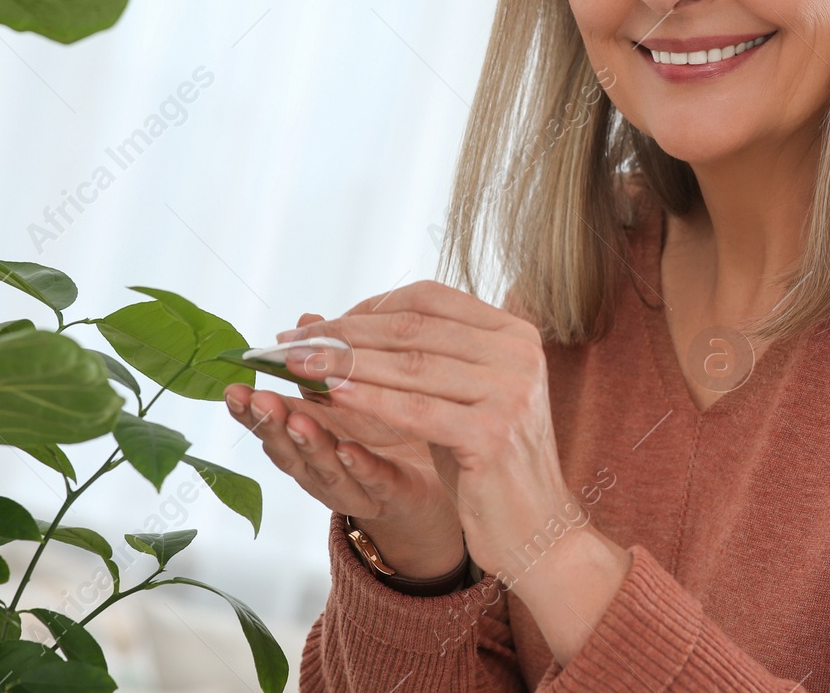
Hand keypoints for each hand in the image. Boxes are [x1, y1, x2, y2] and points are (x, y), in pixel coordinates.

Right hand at [223, 314, 464, 577]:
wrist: (433, 491)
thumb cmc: (387, 438)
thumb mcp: (354, 395)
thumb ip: (326, 365)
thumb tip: (306, 320)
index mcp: (314, 436)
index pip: (275, 421)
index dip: (250, 408)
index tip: (232, 387)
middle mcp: (325, 465)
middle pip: (290, 448)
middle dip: (271, 424)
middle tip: (256, 399)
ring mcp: (357, 483)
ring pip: (326, 467)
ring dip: (309, 444)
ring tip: (296, 421)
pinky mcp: (393, 493)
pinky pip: (373, 480)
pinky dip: (359, 466)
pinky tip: (348, 449)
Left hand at [278, 282, 631, 615]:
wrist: (538, 529)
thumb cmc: (488, 459)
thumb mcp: (460, 395)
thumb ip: (418, 355)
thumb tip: (328, 322)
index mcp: (515, 332)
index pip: (428, 300)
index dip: (366, 307)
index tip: (318, 324)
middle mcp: (519, 353)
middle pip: (414, 328)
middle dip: (345, 333)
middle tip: (292, 342)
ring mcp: (510, 391)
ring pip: (409, 365)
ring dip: (344, 362)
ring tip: (298, 366)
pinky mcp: (492, 434)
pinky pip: (414, 409)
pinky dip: (368, 399)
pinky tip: (332, 396)